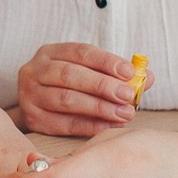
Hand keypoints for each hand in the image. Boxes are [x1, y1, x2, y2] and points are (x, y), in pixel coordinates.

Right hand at [13, 43, 152, 135]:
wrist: (37, 109)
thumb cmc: (69, 87)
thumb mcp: (88, 73)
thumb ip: (116, 74)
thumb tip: (148, 77)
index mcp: (50, 53)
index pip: (80, 52)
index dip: (106, 61)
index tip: (130, 72)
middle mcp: (34, 71)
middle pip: (70, 75)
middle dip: (103, 85)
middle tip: (128, 96)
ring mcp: (29, 95)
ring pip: (66, 99)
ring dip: (99, 107)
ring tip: (124, 113)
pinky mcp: (32, 119)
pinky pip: (64, 124)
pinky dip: (90, 126)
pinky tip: (110, 126)